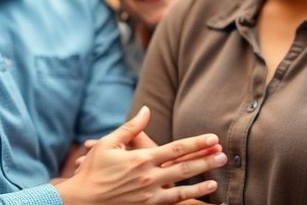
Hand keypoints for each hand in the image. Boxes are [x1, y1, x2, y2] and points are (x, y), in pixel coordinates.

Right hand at [55, 106, 226, 204]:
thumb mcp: (108, 144)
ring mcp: (148, 194)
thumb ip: (131, 127)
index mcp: (140, 159)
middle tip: (224, 155)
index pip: (175, 149)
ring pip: (182, 187)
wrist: (81, 201)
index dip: (196, 143)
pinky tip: (203, 192)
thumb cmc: (92, 170)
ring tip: (218, 175)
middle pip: (184, 167)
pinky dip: (190, 196)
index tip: (212, 137)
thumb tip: (146, 110)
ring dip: (202, 180)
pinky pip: (174, 201)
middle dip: (206, 160)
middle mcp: (148, 177)